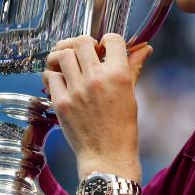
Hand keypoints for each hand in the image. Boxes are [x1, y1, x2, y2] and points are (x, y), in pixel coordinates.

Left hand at [44, 34, 151, 179]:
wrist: (107, 156)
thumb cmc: (122, 128)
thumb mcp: (131, 94)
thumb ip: (133, 67)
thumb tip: (144, 49)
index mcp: (118, 75)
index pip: (111, 39)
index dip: (108, 40)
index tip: (105, 48)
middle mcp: (96, 79)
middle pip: (81, 41)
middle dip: (83, 44)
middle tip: (85, 54)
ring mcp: (76, 90)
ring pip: (63, 55)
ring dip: (65, 56)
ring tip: (70, 65)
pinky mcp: (60, 102)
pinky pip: (50, 76)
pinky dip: (54, 75)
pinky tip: (61, 81)